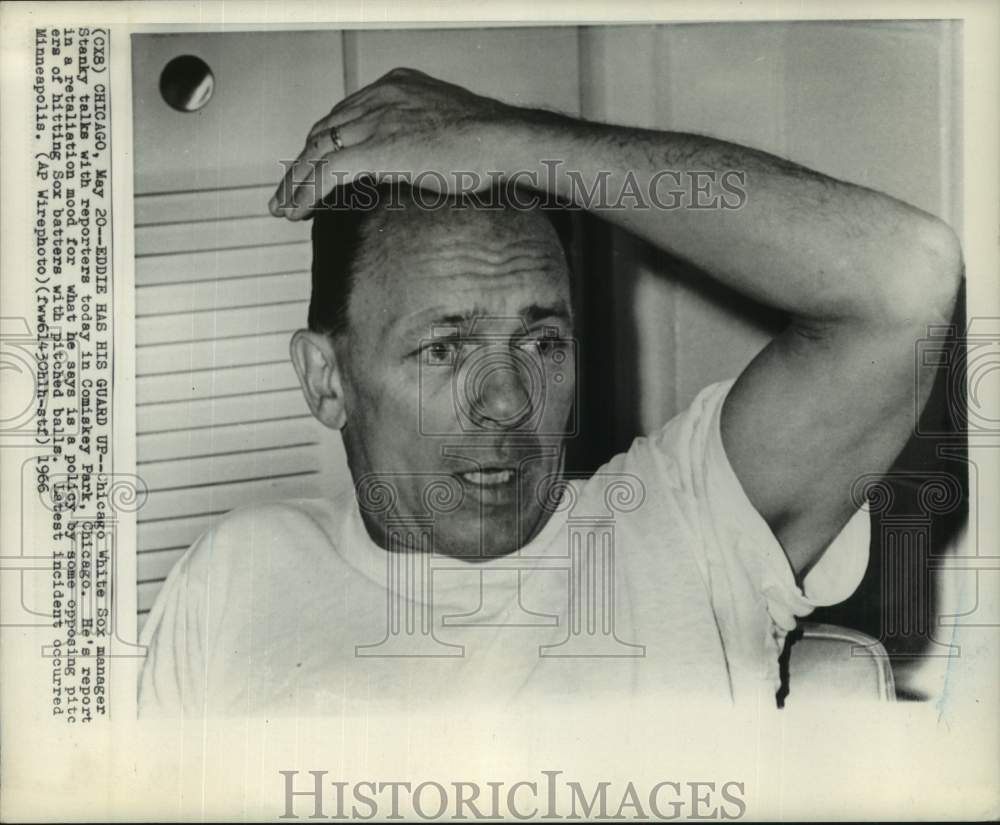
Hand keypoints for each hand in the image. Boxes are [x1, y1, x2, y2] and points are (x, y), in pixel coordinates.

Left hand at [268, 67, 517, 219]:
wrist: (505, 142)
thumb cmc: (490, 144)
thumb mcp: (447, 129)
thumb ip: (421, 137)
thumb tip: (415, 162)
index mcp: (395, 87)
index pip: (344, 116)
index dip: (324, 145)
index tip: (314, 168)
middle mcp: (378, 97)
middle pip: (324, 131)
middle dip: (302, 163)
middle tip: (288, 190)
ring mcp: (375, 121)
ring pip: (317, 151)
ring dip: (295, 181)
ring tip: (283, 207)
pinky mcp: (375, 150)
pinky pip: (327, 173)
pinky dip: (306, 192)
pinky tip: (296, 211)